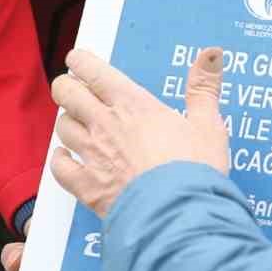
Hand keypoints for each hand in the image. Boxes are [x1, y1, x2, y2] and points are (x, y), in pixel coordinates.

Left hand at [49, 46, 229, 217]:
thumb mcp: (208, 124)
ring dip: (67, 122)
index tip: (77, 59)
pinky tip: (65, 159)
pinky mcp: (87, 186)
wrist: (179, 215)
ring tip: (75, 122)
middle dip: (66, 86)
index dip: (81, 62)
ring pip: (63, 127)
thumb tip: (212, 54)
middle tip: (71, 87)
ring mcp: (93, 155)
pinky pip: (60, 168)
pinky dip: (60, 160)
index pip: (95, 73)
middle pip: (68, 94)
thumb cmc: (195, 171)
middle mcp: (105, 125)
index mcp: (133, 106)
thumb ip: (204, 87)